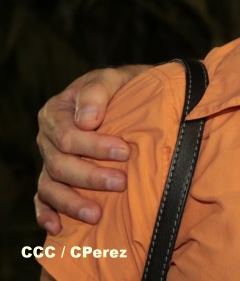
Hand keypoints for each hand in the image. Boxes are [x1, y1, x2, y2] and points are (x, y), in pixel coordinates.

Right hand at [34, 66, 148, 232]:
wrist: (130, 95)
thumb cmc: (121, 87)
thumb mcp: (112, 78)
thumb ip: (98, 91)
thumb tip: (87, 119)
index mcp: (57, 112)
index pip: (68, 136)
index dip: (94, 147)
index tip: (124, 152)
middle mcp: (48, 138)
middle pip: (59, 164)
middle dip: (90, 177)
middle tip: (121, 183)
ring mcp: (50, 159)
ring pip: (50, 186)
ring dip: (71, 202)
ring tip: (96, 214)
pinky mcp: (55, 177)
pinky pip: (43, 198)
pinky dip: (46, 214)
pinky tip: (57, 227)